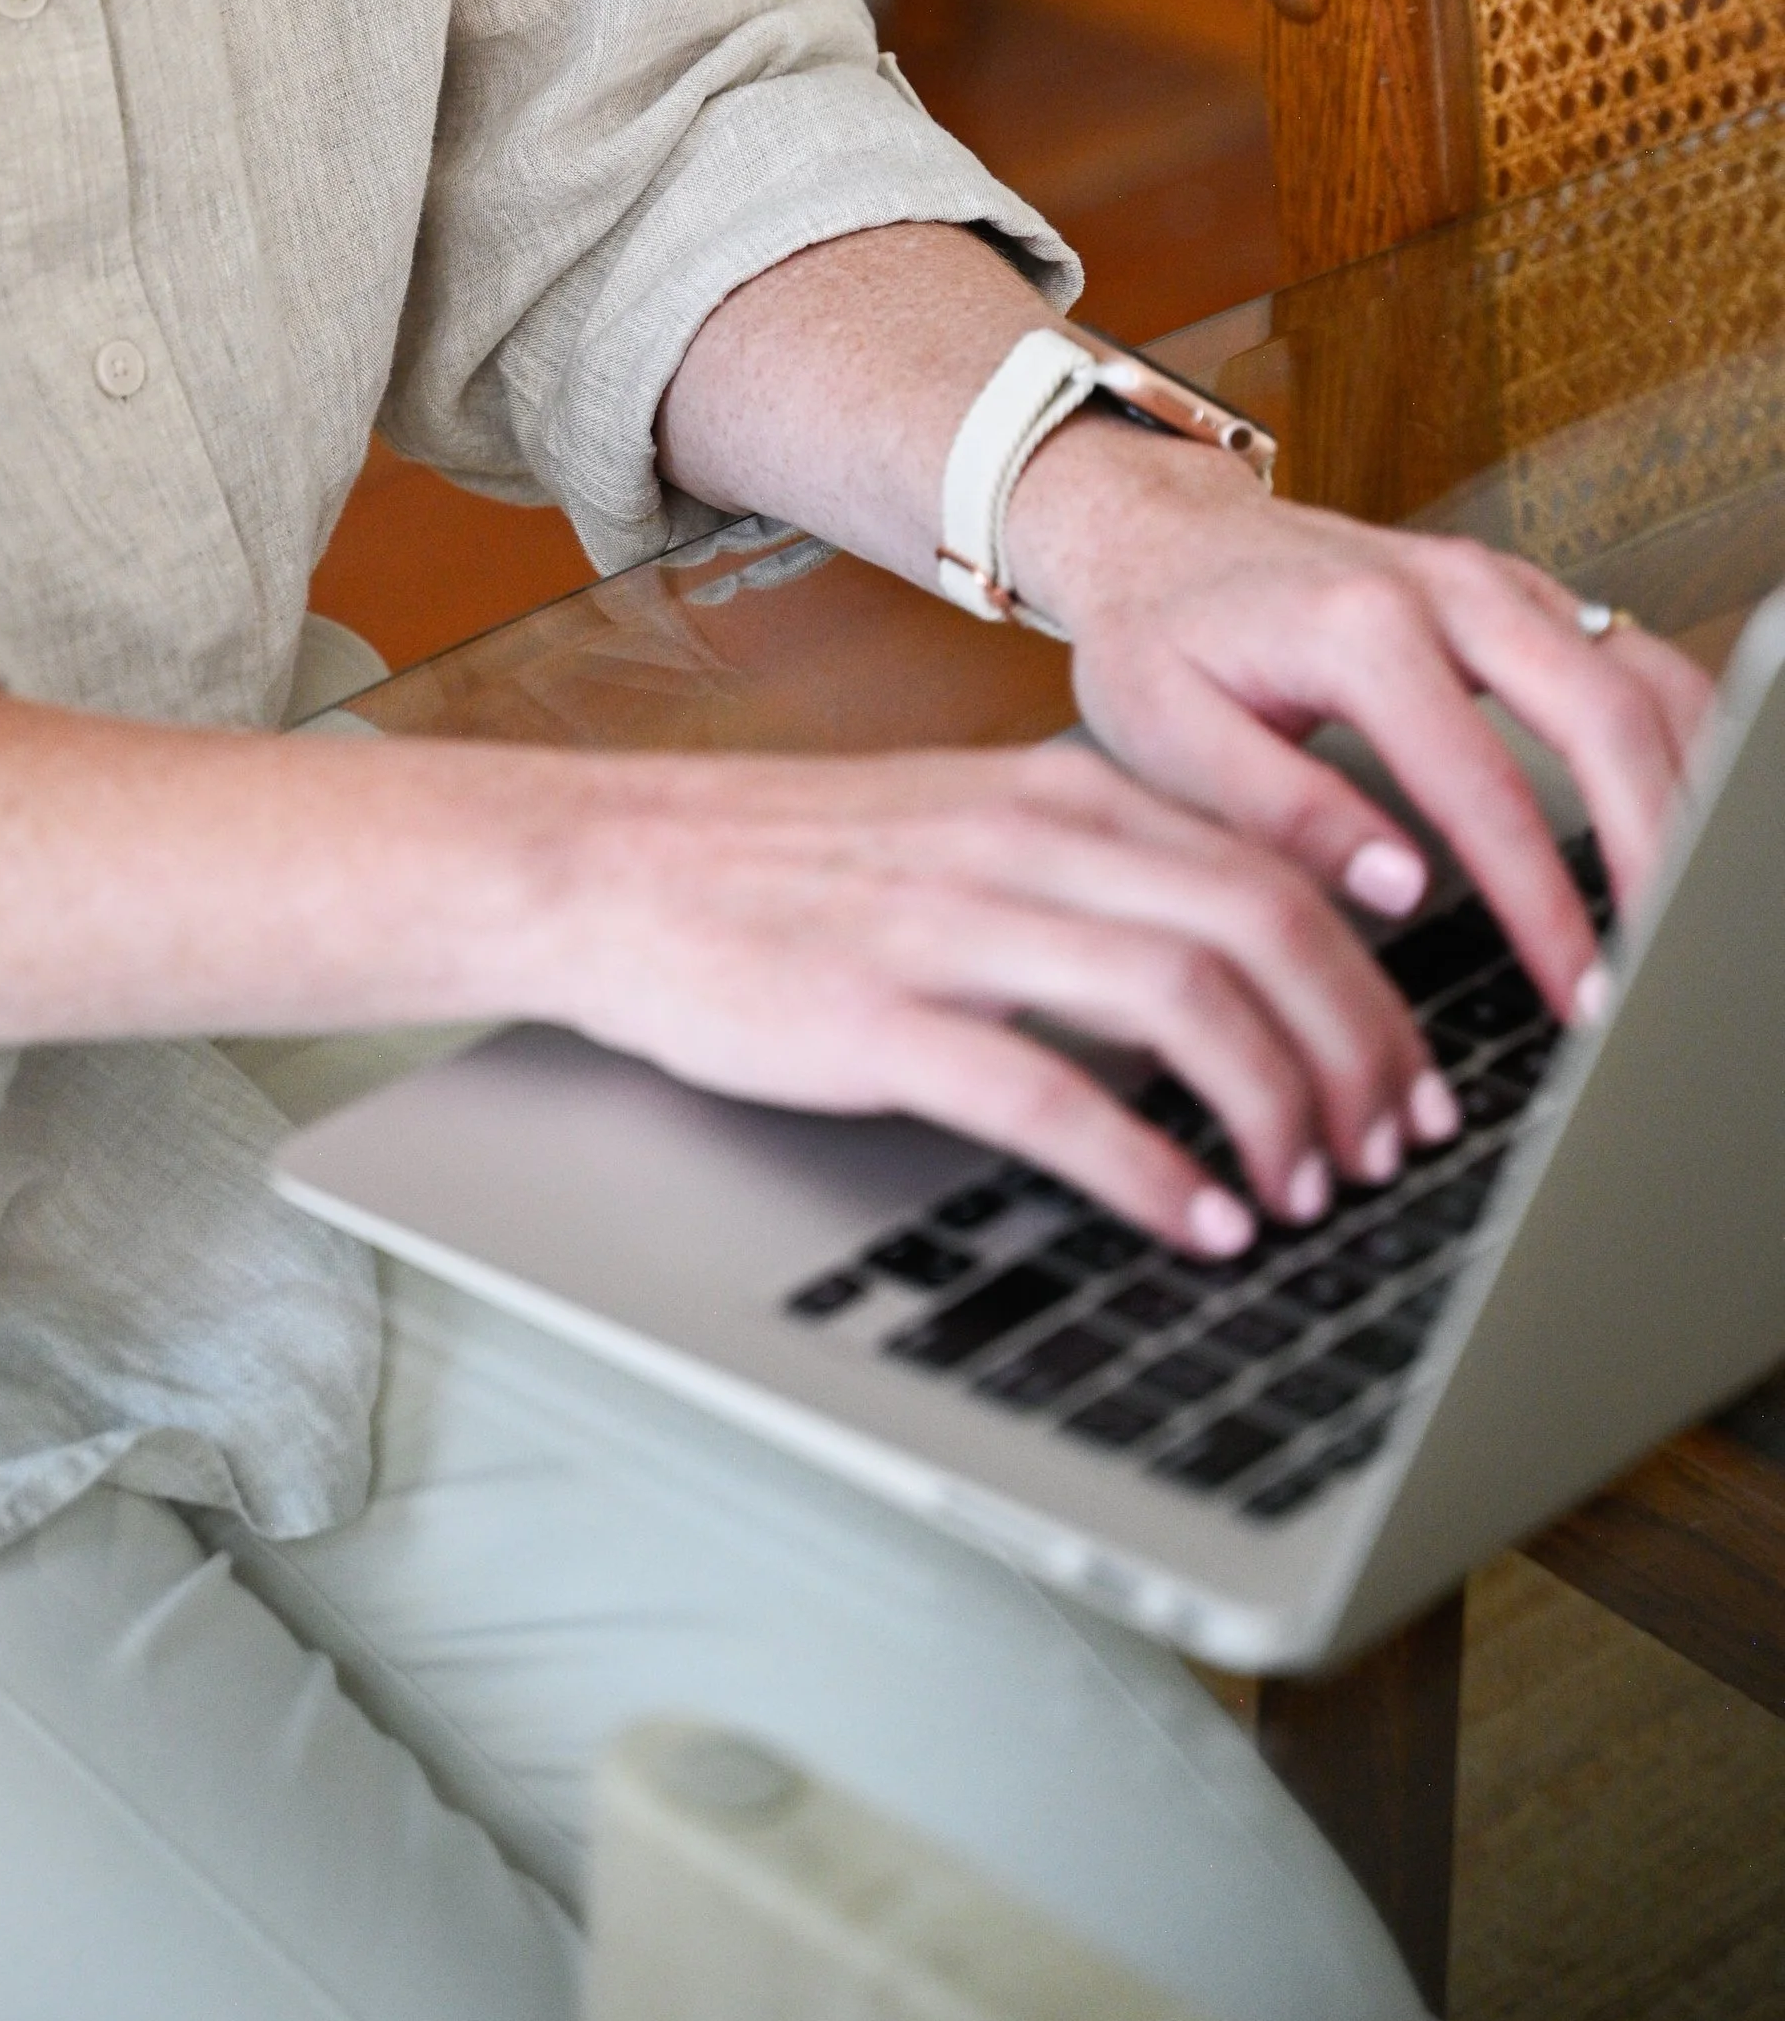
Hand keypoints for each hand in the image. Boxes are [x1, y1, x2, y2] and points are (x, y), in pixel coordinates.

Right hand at [540, 735, 1450, 1256]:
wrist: (607, 865)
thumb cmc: (783, 868)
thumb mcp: (962, 830)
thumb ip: (1092, 878)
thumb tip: (1236, 964)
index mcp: (1056, 796)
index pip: (1272, 871)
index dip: (1371, 985)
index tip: (1414, 1076)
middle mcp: (1023, 843)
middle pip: (1260, 929)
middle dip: (1357, 1053)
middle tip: (1393, 1151)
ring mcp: (950, 926)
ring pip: (1183, 998)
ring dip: (1276, 1108)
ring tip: (1307, 1194)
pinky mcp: (876, 1017)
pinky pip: (1050, 1094)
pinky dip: (1148, 1168)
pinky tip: (1192, 1225)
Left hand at [1006, 419, 1713, 1020]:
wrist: (1158, 532)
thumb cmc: (1157, 634)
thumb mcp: (1164, 730)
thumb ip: (1281, 809)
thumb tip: (1400, 885)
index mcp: (1359, 627)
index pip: (1484, 787)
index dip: (1546, 903)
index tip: (1580, 994)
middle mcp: (1448, 587)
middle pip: (1604, 715)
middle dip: (1657, 849)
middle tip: (1669, 965)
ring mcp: (1497, 581)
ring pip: (1642, 677)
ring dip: (1689, 790)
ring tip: (1693, 908)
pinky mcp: (1521, 593)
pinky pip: (1634, 659)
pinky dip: (1682, 738)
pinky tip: (1690, 815)